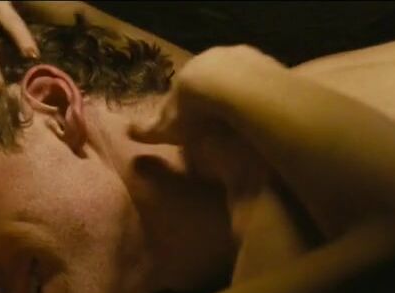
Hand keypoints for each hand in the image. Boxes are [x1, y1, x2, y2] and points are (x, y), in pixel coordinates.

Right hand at [130, 46, 283, 237]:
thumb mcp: (168, 125)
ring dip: (241, 94)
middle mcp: (214, 58)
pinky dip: (261, 95)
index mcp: (190, 72)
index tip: (197, 122)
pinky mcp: (266, 63)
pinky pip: (263, 81)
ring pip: (240, 77)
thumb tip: (129, 132)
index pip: (189, 87)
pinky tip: (263, 112)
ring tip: (246, 118)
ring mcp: (242, 57)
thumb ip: (150, 129)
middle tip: (223, 121)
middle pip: (215, 79)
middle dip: (218, 96)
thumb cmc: (194, 109)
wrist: (229, 87)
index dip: (192, 104)